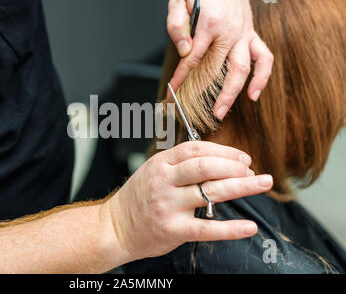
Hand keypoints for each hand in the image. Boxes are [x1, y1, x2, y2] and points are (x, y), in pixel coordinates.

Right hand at [103, 141, 272, 260]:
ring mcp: (168, 205)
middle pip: (205, 166)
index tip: (243, 157)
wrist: (115, 227)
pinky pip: (207, 229)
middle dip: (235, 166)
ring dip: (242, 186)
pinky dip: (231, 229)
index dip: (224, 151)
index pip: (196, 149)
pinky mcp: (173, 230)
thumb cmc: (138, 198)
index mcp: (160, 163)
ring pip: (210, 192)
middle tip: (253, 170)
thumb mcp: (153, 171)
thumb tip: (217, 160)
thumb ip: (179, 164)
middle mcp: (164, 182)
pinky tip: (249, 227)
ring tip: (263, 183)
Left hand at [167, 0, 273, 118]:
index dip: (181, 80)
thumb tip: (185, 51)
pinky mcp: (252, 34)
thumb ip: (178, 25)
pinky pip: (264, 58)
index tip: (172, 94)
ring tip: (222, 111)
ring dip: (232, 93)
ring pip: (242, 69)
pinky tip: (254, 94)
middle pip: (216, 70)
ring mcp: (243, 34)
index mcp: (209, 24)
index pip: (192, 60)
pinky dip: (262, 77)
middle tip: (194, 113)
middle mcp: (229, 32)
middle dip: (204, 95)